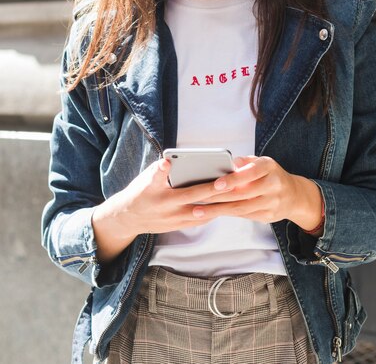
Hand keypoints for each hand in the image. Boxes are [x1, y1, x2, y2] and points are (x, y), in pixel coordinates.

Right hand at [92, 157, 237, 262]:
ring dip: (219, 204)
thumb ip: (159, 171)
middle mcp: (169, 208)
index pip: (171, 182)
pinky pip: (202, 219)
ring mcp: (176, 219)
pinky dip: (214, 211)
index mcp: (160, 193)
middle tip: (232, 181)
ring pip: (203, 212)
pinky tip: (226, 203)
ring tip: (236, 193)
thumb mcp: (144, 178)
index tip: (182, 167)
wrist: (128, 218)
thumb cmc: (139, 192)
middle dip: (216, 190)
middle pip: (198, 198)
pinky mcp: (180, 226)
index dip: (180, 175)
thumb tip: (172, 161)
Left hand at [189, 156, 322, 231]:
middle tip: (197, 199)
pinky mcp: (268, 217)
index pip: (251, 173)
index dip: (234, 179)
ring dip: (218, 210)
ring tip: (198, 211)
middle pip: (243, 194)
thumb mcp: (260, 162)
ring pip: (241, 208)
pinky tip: (212, 213)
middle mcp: (273, 185)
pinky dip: (226, 214)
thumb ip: (243, 162)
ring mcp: (272, 203)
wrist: (294, 196)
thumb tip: (226, 163)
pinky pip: (244, 216)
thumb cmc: (269, 174)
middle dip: (217, 198)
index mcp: (270, 167)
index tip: (216, 184)